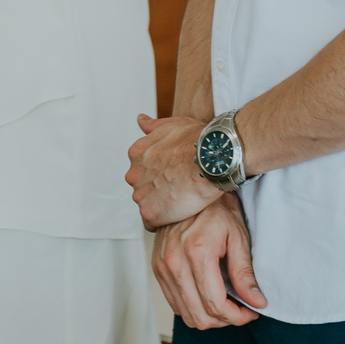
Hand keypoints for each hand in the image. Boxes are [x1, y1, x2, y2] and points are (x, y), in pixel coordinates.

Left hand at [127, 112, 223, 229]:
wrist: (211, 160)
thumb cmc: (196, 141)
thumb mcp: (173, 125)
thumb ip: (153, 126)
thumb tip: (141, 120)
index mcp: (136, 153)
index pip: (141, 169)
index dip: (159, 173)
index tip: (172, 174)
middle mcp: (133, 174)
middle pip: (142, 187)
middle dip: (157, 189)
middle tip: (179, 187)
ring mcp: (140, 194)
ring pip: (147, 204)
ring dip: (161, 204)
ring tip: (182, 200)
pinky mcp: (150, 213)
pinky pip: (151, 223)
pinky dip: (163, 220)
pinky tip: (178, 213)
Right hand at [152, 198, 266, 328]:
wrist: (191, 188)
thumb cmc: (216, 209)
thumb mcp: (238, 237)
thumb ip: (245, 274)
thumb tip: (256, 302)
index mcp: (197, 253)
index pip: (216, 305)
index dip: (237, 317)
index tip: (251, 312)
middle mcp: (174, 262)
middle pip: (200, 316)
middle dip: (224, 320)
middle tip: (240, 309)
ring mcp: (162, 266)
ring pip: (186, 314)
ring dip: (208, 316)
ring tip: (225, 303)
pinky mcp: (157, 267)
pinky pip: (174, 303)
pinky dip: (193, 307)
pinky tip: (208, 295)